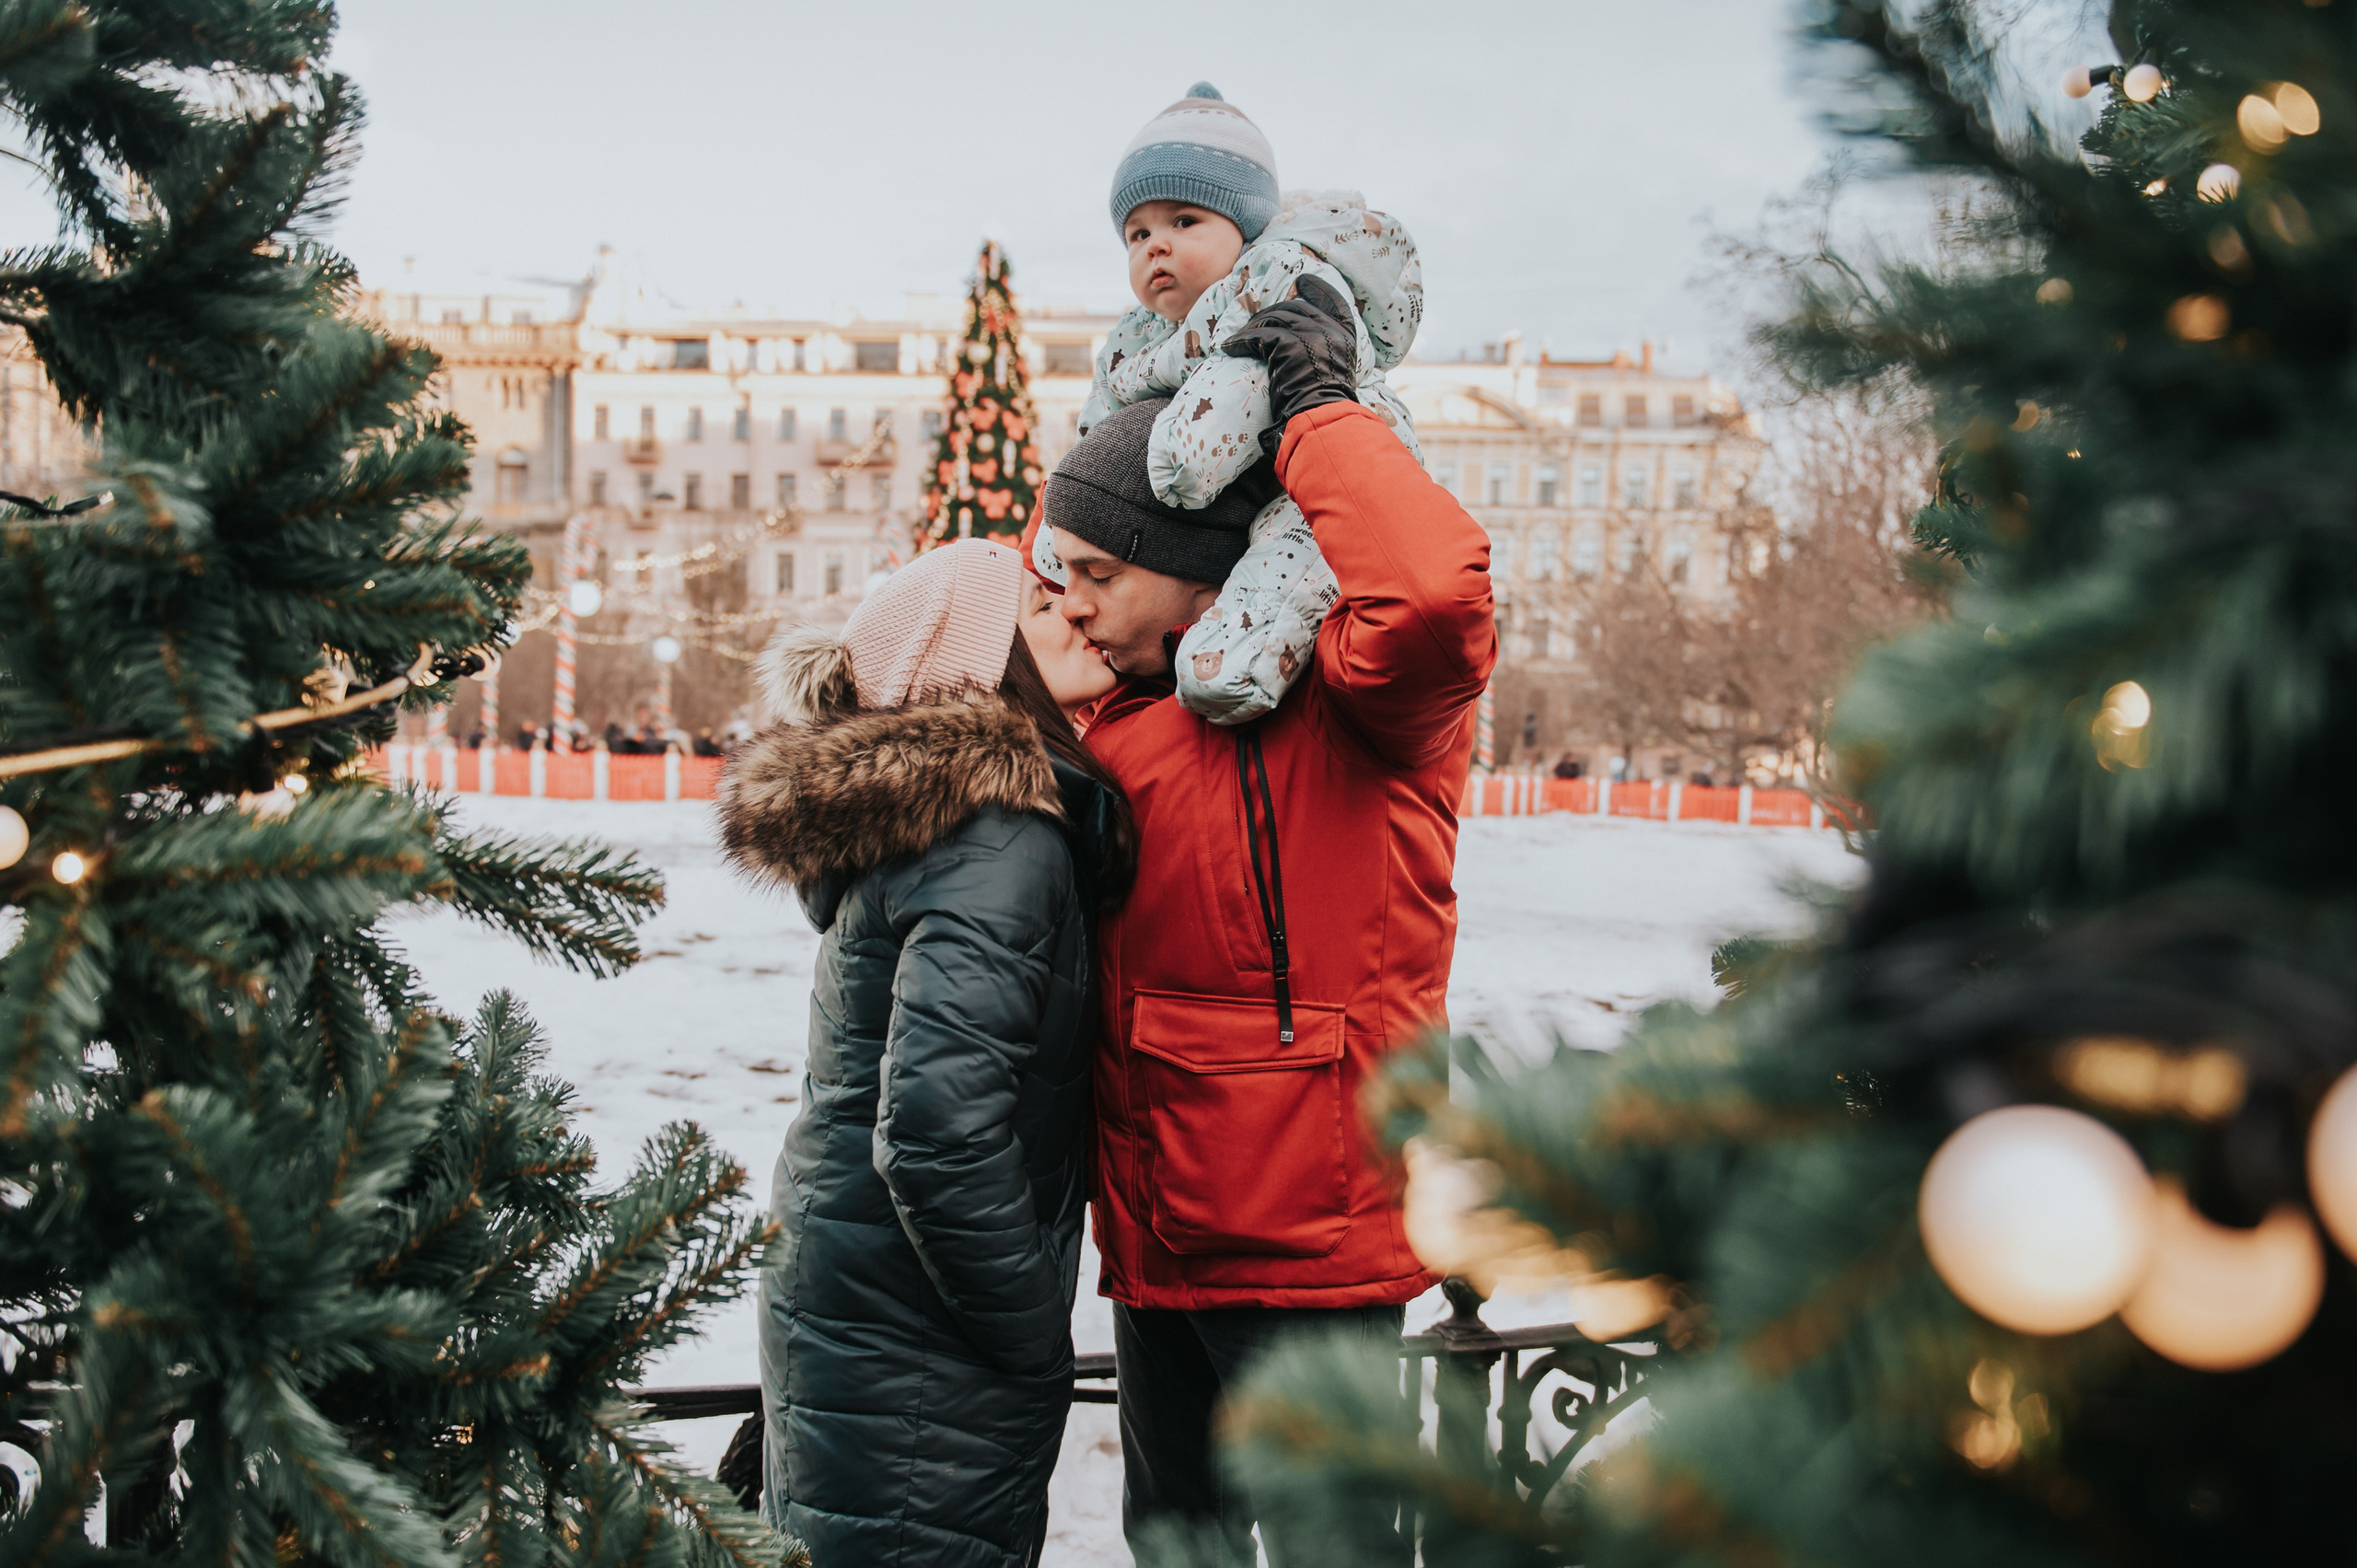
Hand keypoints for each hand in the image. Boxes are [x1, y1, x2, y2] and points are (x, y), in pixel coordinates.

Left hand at [1220, 274, 1359, 460]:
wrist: (1323, 419)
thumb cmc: (1326, 409)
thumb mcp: (1335, 377)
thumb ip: (1325, 358)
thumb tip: (1306, 357)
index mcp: (1345, 338)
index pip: (1335, 304)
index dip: (1319, 290)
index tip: (1303, 281)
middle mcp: (1330, 331)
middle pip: (1296, 309)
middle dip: (1272, 313)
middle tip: (1254, 321)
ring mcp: (1310, 334)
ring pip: (1275, 318)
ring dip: (1253, 326)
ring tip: (1238, 337)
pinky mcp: (1288, 344)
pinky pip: (1258, 336)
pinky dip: (1240, 341)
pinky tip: (1229, 347)